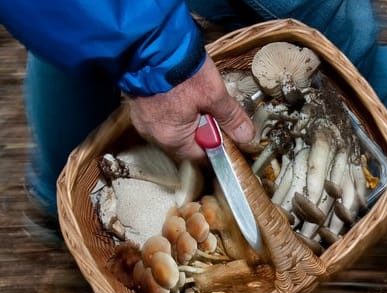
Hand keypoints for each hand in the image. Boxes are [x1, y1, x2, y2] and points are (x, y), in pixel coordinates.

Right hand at [128, 55, 254, 159]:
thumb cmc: (180, 69)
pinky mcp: (140, 107)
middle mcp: (154, 135)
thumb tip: (246, 136)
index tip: (226, 128)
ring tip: (197, 97)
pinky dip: (175, 108)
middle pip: (187, 142)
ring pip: (175, 128)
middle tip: (212, 107)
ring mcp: (144, 121)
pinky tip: (183, 93)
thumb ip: (231, 118)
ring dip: (190, 117)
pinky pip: (163, 116)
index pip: (201, 155)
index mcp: (172, 138)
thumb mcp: (213, 94)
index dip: (218, 143)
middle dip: (204, 127)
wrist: (149, 43)